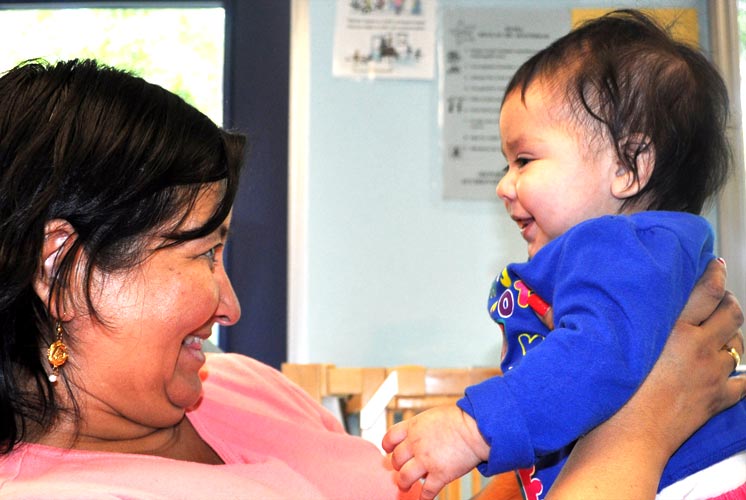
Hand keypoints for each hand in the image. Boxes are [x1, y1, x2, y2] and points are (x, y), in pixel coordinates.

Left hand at [382, 404, 489, 499]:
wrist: (476, 428)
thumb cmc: (460, 418)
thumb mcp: (433, 415)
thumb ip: (422, 426)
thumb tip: (418, 432)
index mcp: (413, 427)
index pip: (390, 438)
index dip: (388, 446)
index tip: (389, 450)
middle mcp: (416, 444)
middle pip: (396, 460)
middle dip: (397, 465)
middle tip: (401, 468)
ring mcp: (427, 461)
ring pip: (404, 477)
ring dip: (403, 483)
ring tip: (405, 485)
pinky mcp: (440, 475)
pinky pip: (427, 491)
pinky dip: (423, 498)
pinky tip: (423, 499)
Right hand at [547, 258, 745, 498]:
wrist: (627, 441)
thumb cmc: (609, 398)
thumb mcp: (593, 351)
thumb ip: (571, 324)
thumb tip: (543, 306)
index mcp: (670, 329)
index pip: (705, 289)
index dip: (714, 273)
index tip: (714, 264)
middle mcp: (696, 345)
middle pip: (729, 311)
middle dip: (729, 297)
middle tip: (722, 292)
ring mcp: (711, 373)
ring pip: (737, 343)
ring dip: (733, 332)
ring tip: (724, 328)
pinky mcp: (715, 399)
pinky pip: (742, 382)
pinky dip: (741, 375)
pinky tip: (732, 371)